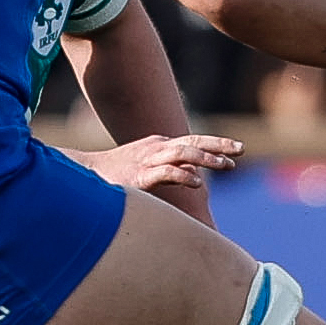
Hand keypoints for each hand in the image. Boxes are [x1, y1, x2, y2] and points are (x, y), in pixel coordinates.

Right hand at [71, 133, 242, 191]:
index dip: (216, 145)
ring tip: (226, 164)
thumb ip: (173, 171)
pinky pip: (165, 172)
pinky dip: (183, 176)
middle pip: (193, 142)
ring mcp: (148, 160)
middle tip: (241, 149)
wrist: (84, 174)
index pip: (194, 141)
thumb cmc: (118, 174)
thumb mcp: (149, 168)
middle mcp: (157, 148)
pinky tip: (197, 183)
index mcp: (160, 145)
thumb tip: (196, 177)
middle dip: (218, 144)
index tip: (237, 151)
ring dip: (205, 158)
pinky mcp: (139, 176)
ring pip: (182, 153)